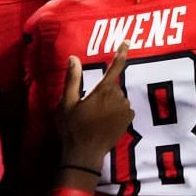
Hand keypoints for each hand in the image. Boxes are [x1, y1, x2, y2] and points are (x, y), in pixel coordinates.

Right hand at [59, 44, 135, 170]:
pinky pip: (123, 108)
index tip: (127, 41)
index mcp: (103, 90)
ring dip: (109, 102)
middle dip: (103, 91)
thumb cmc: (73, 128)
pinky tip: (104, 121)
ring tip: (94, 116)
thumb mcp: (67, 103)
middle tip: (88, 106)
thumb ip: (72, 79)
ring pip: (118, 97)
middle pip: (113, 85)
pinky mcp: (129, 120)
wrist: (85, 155)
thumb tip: (73, 58)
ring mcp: (126, 109)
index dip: (121, 53)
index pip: (115, 67)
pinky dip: (115, 111)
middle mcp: (118, 97)